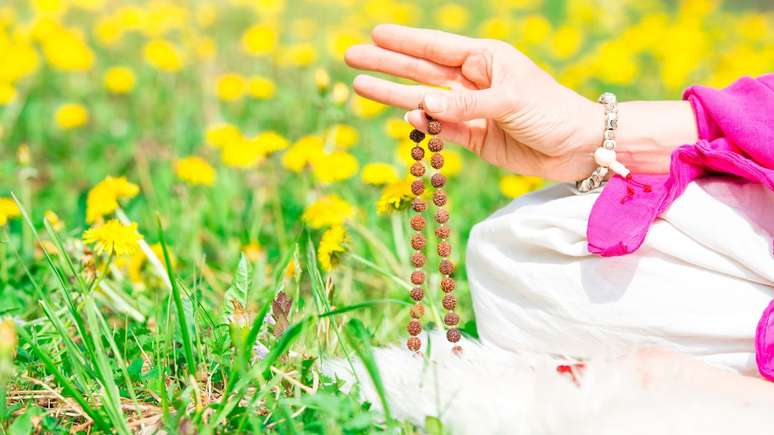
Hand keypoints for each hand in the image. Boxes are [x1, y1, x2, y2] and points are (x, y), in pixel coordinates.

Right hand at [345, 24, 599, 181]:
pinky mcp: (473, 137)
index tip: (375, 32)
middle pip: (420, 70)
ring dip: (393, 94)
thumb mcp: (510, 100)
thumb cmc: (551, 111)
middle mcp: (472, 81)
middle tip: (350, 56)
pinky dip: (424, 125)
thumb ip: (464, 105)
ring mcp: (470, 109)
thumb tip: (420, 107)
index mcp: (484, 59)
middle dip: (386, 63)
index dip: (404, 40)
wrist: (578, 147)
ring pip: (423, 100)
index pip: (435, 47)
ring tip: (359, 87)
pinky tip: (404, 118)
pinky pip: (441, 129)